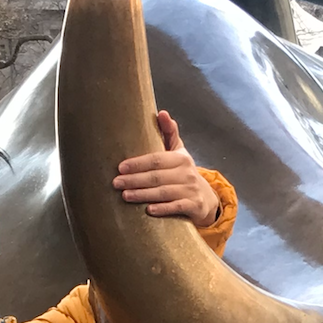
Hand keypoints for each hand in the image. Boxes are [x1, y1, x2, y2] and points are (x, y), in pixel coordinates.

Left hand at [113, 110, 220, 227]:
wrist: (206, 199)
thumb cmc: (184, 174)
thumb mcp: (179, 152)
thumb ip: (169, 133)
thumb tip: (161, 112)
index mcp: (181, 158)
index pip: (156, 159)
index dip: (138, 163)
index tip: (120, 167)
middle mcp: (187, 173)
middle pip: (157, 177)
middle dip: (135, 180)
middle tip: (116, 183)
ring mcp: (191, 190)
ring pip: (164, 193)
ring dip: (143, 195)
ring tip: (125, 196)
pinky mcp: (194, 206)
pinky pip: (176, 207)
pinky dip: (163, 209)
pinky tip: (149, 210)